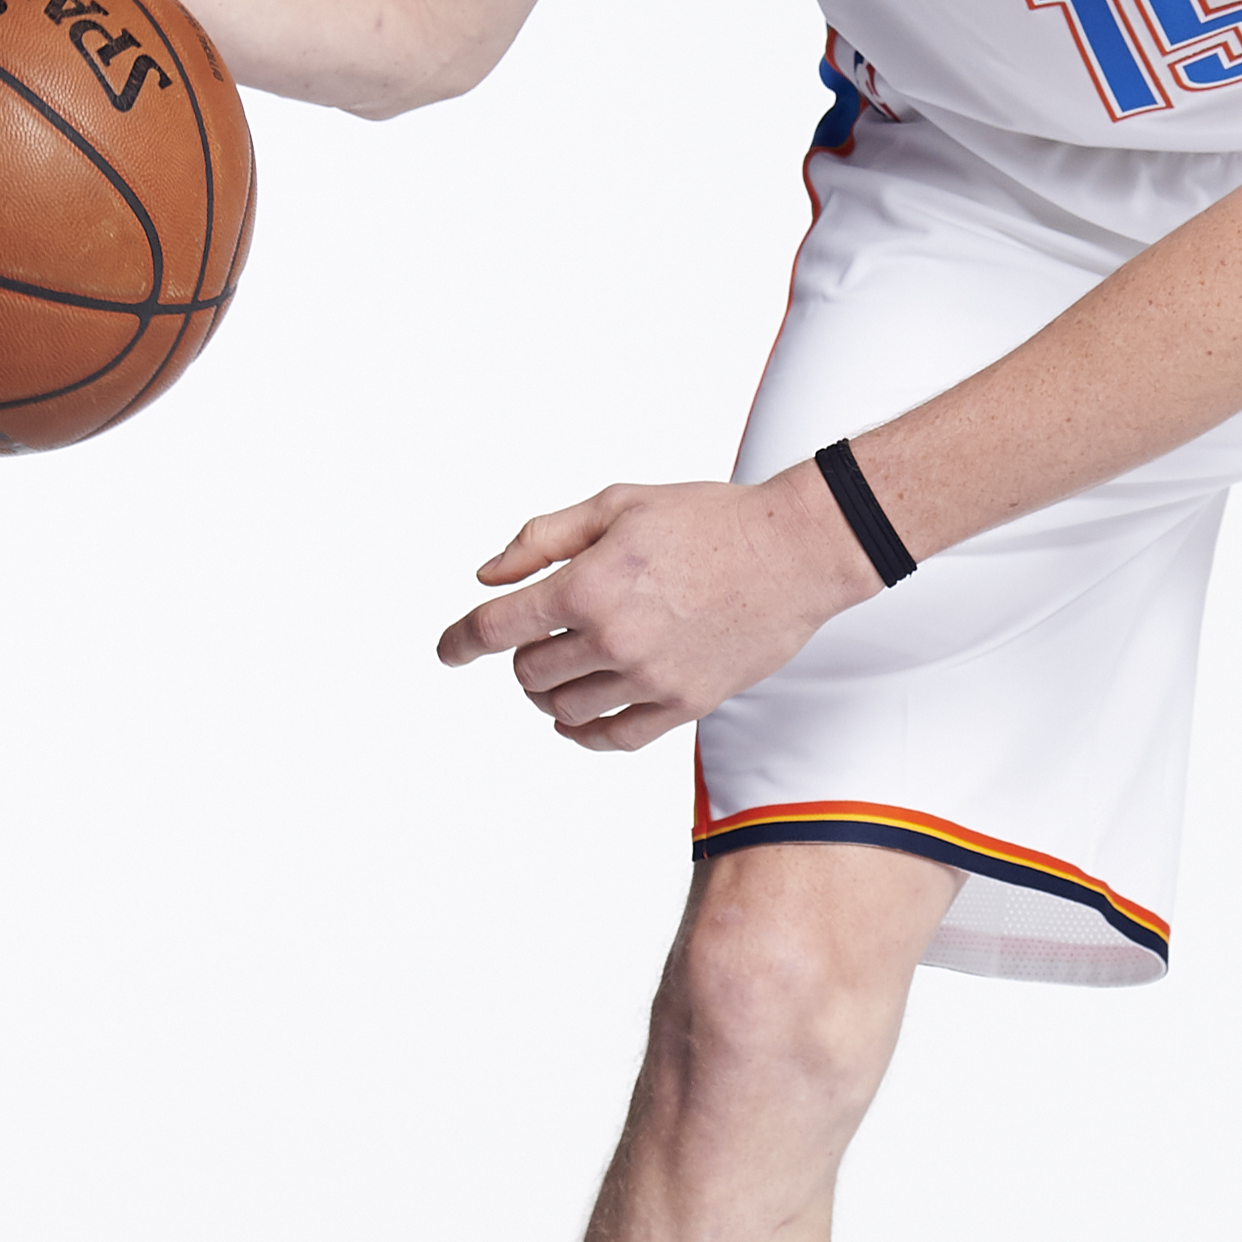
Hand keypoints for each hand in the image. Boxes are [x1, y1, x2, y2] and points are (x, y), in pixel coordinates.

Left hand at [437, 468, 874, 749]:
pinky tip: (577, 720)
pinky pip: (615, 738)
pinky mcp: (685, 704)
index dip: (460, 642)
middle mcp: (613, 638)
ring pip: (565, 709)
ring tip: (563, 671)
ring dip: (550, 694)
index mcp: (588, 584)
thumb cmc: (708, 519)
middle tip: (539, 638)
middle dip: (522, 656)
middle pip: (529, 673)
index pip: (497, 627)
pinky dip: (584, 732)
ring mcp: (650, 677)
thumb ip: (543, 539)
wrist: (793, 550)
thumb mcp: (616, 504)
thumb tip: (488, 576)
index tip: (448, 651)